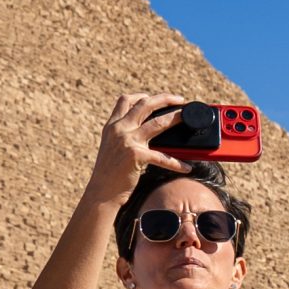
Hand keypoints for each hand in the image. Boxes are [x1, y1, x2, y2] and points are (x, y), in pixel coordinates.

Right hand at [86, 93, 186, 207]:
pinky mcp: (136, 155)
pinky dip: (177, 163)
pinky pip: (163, 157)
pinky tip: (187, 167)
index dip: (141, 95)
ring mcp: (127, 141)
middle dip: (165, 99)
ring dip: (176, 118)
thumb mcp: (112, 148)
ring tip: (188, 118)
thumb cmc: (109, 173)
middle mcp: (119, 129)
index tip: (154, 97)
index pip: (125, 100)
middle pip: (145, 104)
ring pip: (157, 123)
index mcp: (112, 126)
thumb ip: (124, 136)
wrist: (101, 192)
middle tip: (180, 100)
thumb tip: (148, 131)